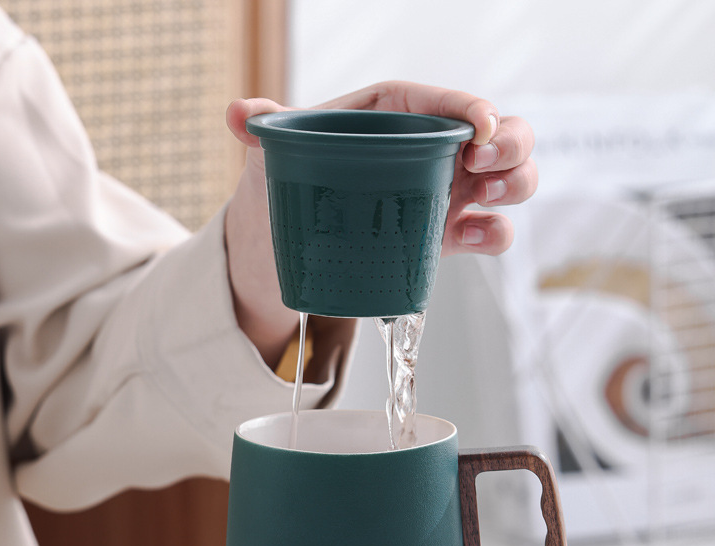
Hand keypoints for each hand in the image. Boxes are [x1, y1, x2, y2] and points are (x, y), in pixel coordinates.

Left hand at [224, 81, 536, 366]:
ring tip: (487, 196)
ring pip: (506, 179)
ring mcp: (446, 191)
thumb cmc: (294, 179)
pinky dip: (494, 234)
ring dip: (514, 184)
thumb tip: (237, 115)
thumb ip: (266, 127)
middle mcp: (432, 149)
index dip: (469, 105)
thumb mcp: (280, 150)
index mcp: (396, 115)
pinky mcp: (447, 233)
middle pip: (496, 133)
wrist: (295, 239)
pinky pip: (488, 231)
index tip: (479, 122)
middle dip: (509, 142)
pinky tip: (475, 237)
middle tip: (485, 159)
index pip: (440, 101)